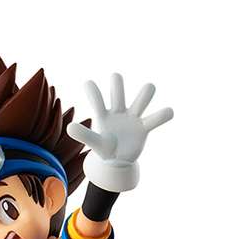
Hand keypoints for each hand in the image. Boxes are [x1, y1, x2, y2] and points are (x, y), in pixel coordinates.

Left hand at [67, 73, 172, 191]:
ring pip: (140, 100)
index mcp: (104, 115)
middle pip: (118, 92)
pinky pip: (154, 119)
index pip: (97, 100)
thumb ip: (83, 135)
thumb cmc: (105, 149)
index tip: (87, 83)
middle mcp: (118, 112)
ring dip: (145, 94)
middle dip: (117, 84)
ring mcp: (132, 118)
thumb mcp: (94, 143)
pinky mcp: (143, 127)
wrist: (119, 161)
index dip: (92, 92)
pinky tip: (169, 111)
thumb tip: (69, 127)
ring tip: (149, 88)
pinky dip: (162, 115)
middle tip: (115, 77)